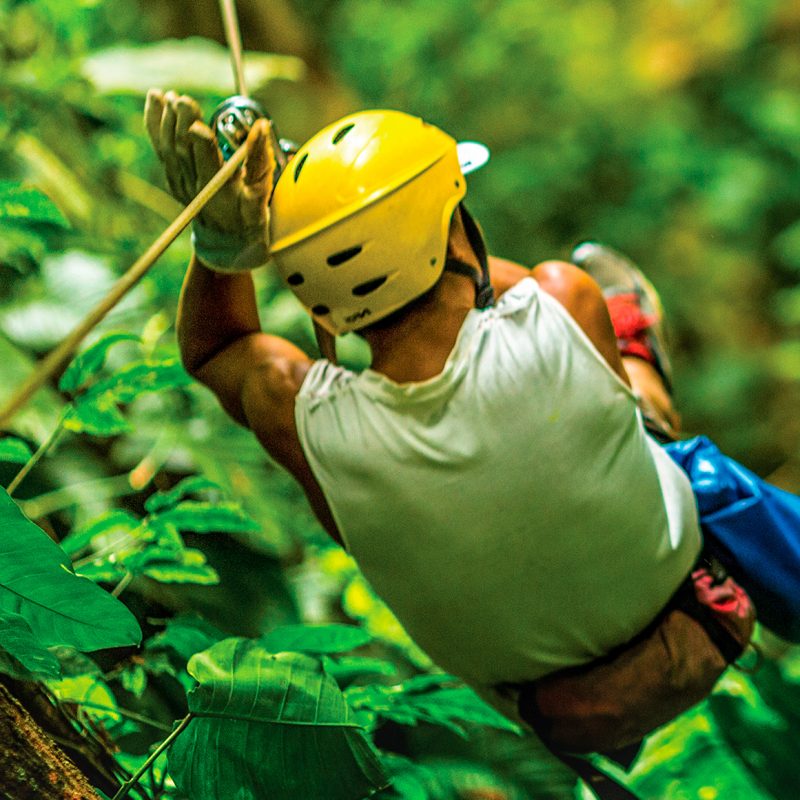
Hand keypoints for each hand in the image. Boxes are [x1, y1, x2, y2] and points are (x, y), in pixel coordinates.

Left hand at [144, 89, 274, 272]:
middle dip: (182, 123)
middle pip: (184, 151)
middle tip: (183, 100)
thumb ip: (260, 160)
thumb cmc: (249, 214)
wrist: (226, 239)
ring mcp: (179, 182)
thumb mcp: (261, 192)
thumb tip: (261, 126)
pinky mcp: (172, 176)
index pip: (206, 165)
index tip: (199, 127)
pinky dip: (155, 122)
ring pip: (169, 147)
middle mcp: (193, 186)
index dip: (201, 145)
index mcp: (218, 191)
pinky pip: (160, 147)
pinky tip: (155, 99)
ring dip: (166, 119)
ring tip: (171, 96)